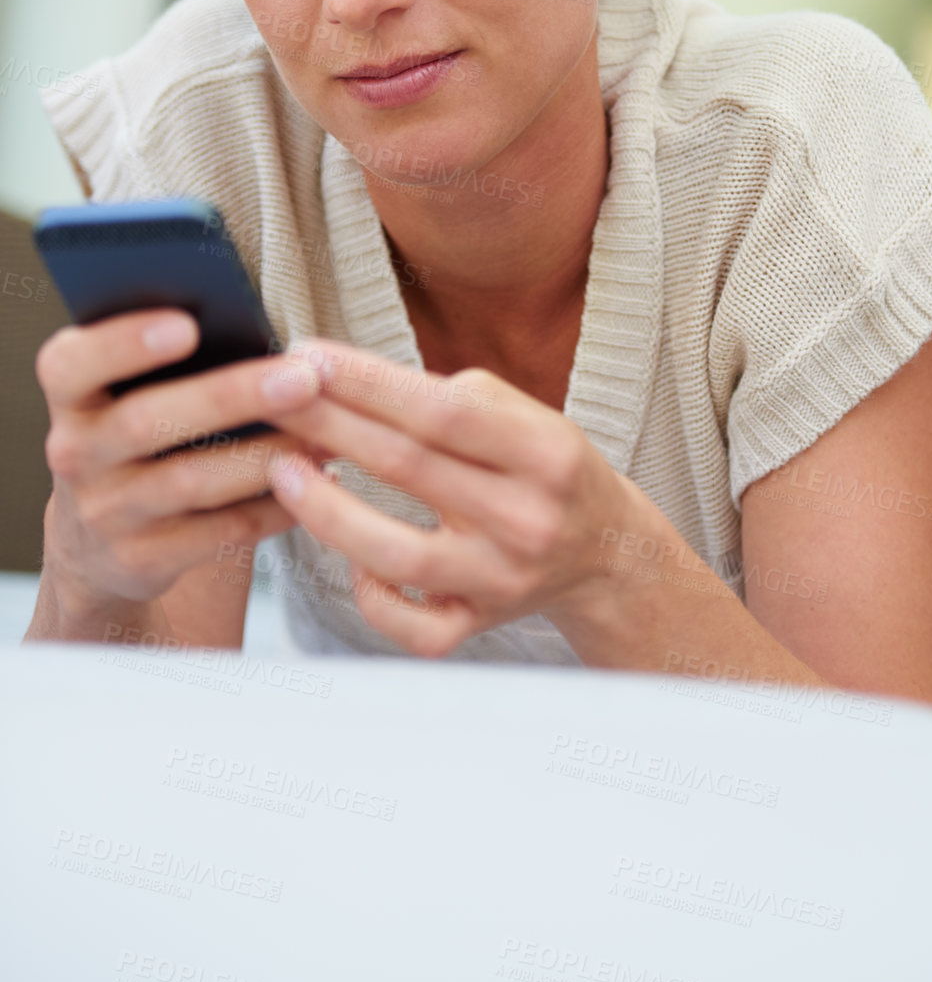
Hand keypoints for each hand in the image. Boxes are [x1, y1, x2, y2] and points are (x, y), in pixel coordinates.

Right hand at [36, 309, 327, 621]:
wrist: (97, 542)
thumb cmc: (138, 437)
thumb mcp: (128, 397)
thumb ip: (169, 365)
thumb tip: (257, 334)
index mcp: (71, 397)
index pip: (70, 365)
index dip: (122, 343)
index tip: (188, 324)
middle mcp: (74, 455)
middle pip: (145, 421)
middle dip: (230, 396)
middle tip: (302, 377)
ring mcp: (105, 513)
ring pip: (192, 481)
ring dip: (267, 455)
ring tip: (325, 433)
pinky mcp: (142, 561)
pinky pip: (221, 531)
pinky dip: (275, 506)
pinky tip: (318, 480)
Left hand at [259, 339, 654, 656]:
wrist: (607, 553)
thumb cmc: (546, 468)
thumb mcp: (526, 415)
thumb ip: (449, 397)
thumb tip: (345, 381)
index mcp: (546, 452)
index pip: (444, 411)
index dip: (368, 383)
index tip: (309, 356)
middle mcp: (528, 519)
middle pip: (409, 467)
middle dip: (329, 425)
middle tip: (274, 395)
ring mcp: (503, 580)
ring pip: (398, 554)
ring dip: (328, 510)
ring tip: (283, 471)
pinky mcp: (480, 626)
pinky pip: (410, 625)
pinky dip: (369, 593)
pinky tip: (348, 557)